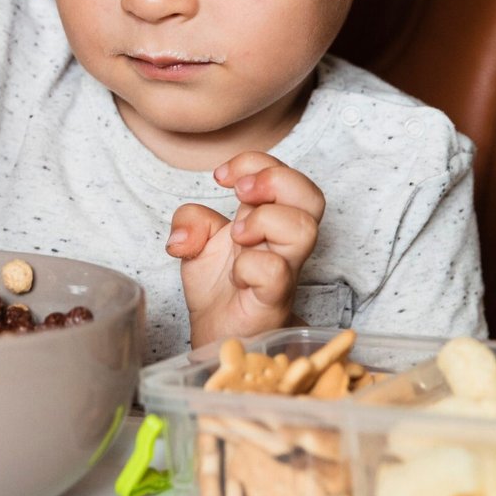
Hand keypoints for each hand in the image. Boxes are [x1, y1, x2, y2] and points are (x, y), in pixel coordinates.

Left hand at [165, 151, 324, 345]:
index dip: (255, 162)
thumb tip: (183, 235)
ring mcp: (284, 269)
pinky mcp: (274, 299)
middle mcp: (282, 240)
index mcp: (266, 217)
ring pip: (304, 229)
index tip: (222, 177)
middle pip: (312, 195)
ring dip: (263, 220)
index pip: (284, 173)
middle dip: (274, 179)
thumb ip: (189, 222)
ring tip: (238, 236)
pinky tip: (236, 276)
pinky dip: (249, 267)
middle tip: (240, 194)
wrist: (218, 333)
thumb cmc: (217, 285)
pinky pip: (275, 272)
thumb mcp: (193, 242)